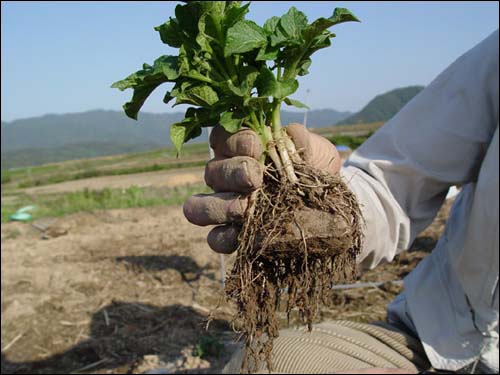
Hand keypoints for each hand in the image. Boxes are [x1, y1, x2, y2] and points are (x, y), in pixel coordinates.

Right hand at [183, 123, 342, 253]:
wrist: (328, 204)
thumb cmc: (314, 169)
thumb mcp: (315, 149)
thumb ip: (301, 139)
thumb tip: (289, 133)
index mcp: (239, 148)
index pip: (223, 137)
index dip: (235, 140)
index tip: (256, 145)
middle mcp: (225, 175)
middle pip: (212, 171)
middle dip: (233, 173)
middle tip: (255, 177)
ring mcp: (224, 206)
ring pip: (200, 206)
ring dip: (222, 206)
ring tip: (245, 208)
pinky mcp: (231, 235)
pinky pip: (215, 238)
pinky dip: (224, 238)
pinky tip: (241, 234)